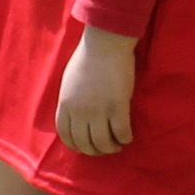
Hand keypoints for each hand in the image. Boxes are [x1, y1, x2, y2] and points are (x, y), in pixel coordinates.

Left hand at [56, 28, 137, 154]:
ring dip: (111, 148)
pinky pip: (122, 132)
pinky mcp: (118, 106)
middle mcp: (80, 112)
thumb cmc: (88, 58)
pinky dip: (125, 138)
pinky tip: (128, 136)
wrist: (105, 43)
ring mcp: (99, 110)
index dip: (77, 146)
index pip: (67, 136)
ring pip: (103, 143)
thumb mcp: (69, 82)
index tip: (85, 148)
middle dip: (95, 151)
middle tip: (105, 148)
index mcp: (66, 105)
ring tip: (117, 145)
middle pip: (85, 144)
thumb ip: (70, 101)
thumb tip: (76, 117)